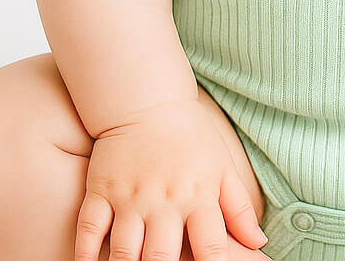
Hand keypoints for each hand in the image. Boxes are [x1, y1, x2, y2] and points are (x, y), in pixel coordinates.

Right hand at [74, 97, 268, 260]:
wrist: (148, 99)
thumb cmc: (190, 137)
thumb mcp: (222, 166)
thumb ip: (239, 208)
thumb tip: (258, 243)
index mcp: (199, 196)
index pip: (211, 247)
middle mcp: (165, 200)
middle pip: (161, 256)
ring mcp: (130, 197)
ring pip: (124, 251)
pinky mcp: (101, 191)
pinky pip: (90, 229)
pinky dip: (85, 253)